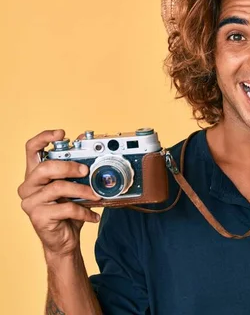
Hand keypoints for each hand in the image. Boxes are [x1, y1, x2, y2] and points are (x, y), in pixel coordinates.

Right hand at [18, 129, 100, 257]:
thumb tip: (87, 144)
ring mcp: (31, 202)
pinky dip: (84, 211)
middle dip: (69, 166)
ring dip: (82, 190)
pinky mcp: (38, 217)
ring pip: (58, 188)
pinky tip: (93, 216)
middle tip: (86, 170)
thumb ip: (77, 167)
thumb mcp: (75, 186)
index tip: (61, 133)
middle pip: (46, 168)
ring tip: (96, 196)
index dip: (44, 138)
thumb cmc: (68, 210)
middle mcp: (28, 186)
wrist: (64, 240)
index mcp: (36, 174)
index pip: (31, 149)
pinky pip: (66, 208)